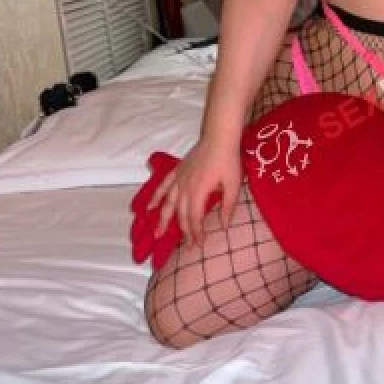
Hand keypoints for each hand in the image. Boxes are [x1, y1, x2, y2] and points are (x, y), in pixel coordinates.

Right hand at [147, 135, 241, 249]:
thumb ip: (228, 206)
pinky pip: (163, 187)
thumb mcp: (234, 185)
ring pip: (167, 204)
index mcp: (198, 193)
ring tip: (157, 234)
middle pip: (181, 215)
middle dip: (183, 232)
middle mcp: (184, 188)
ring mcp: (178, 179)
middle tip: (186, 246)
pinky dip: (155, 198)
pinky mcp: (177, 171)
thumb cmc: (228, 161)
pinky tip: (149, 208)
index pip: (194, 219)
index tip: (199, 245)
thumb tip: (224, 225)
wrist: (219, 138)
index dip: (196, 233)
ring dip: (162, 220)